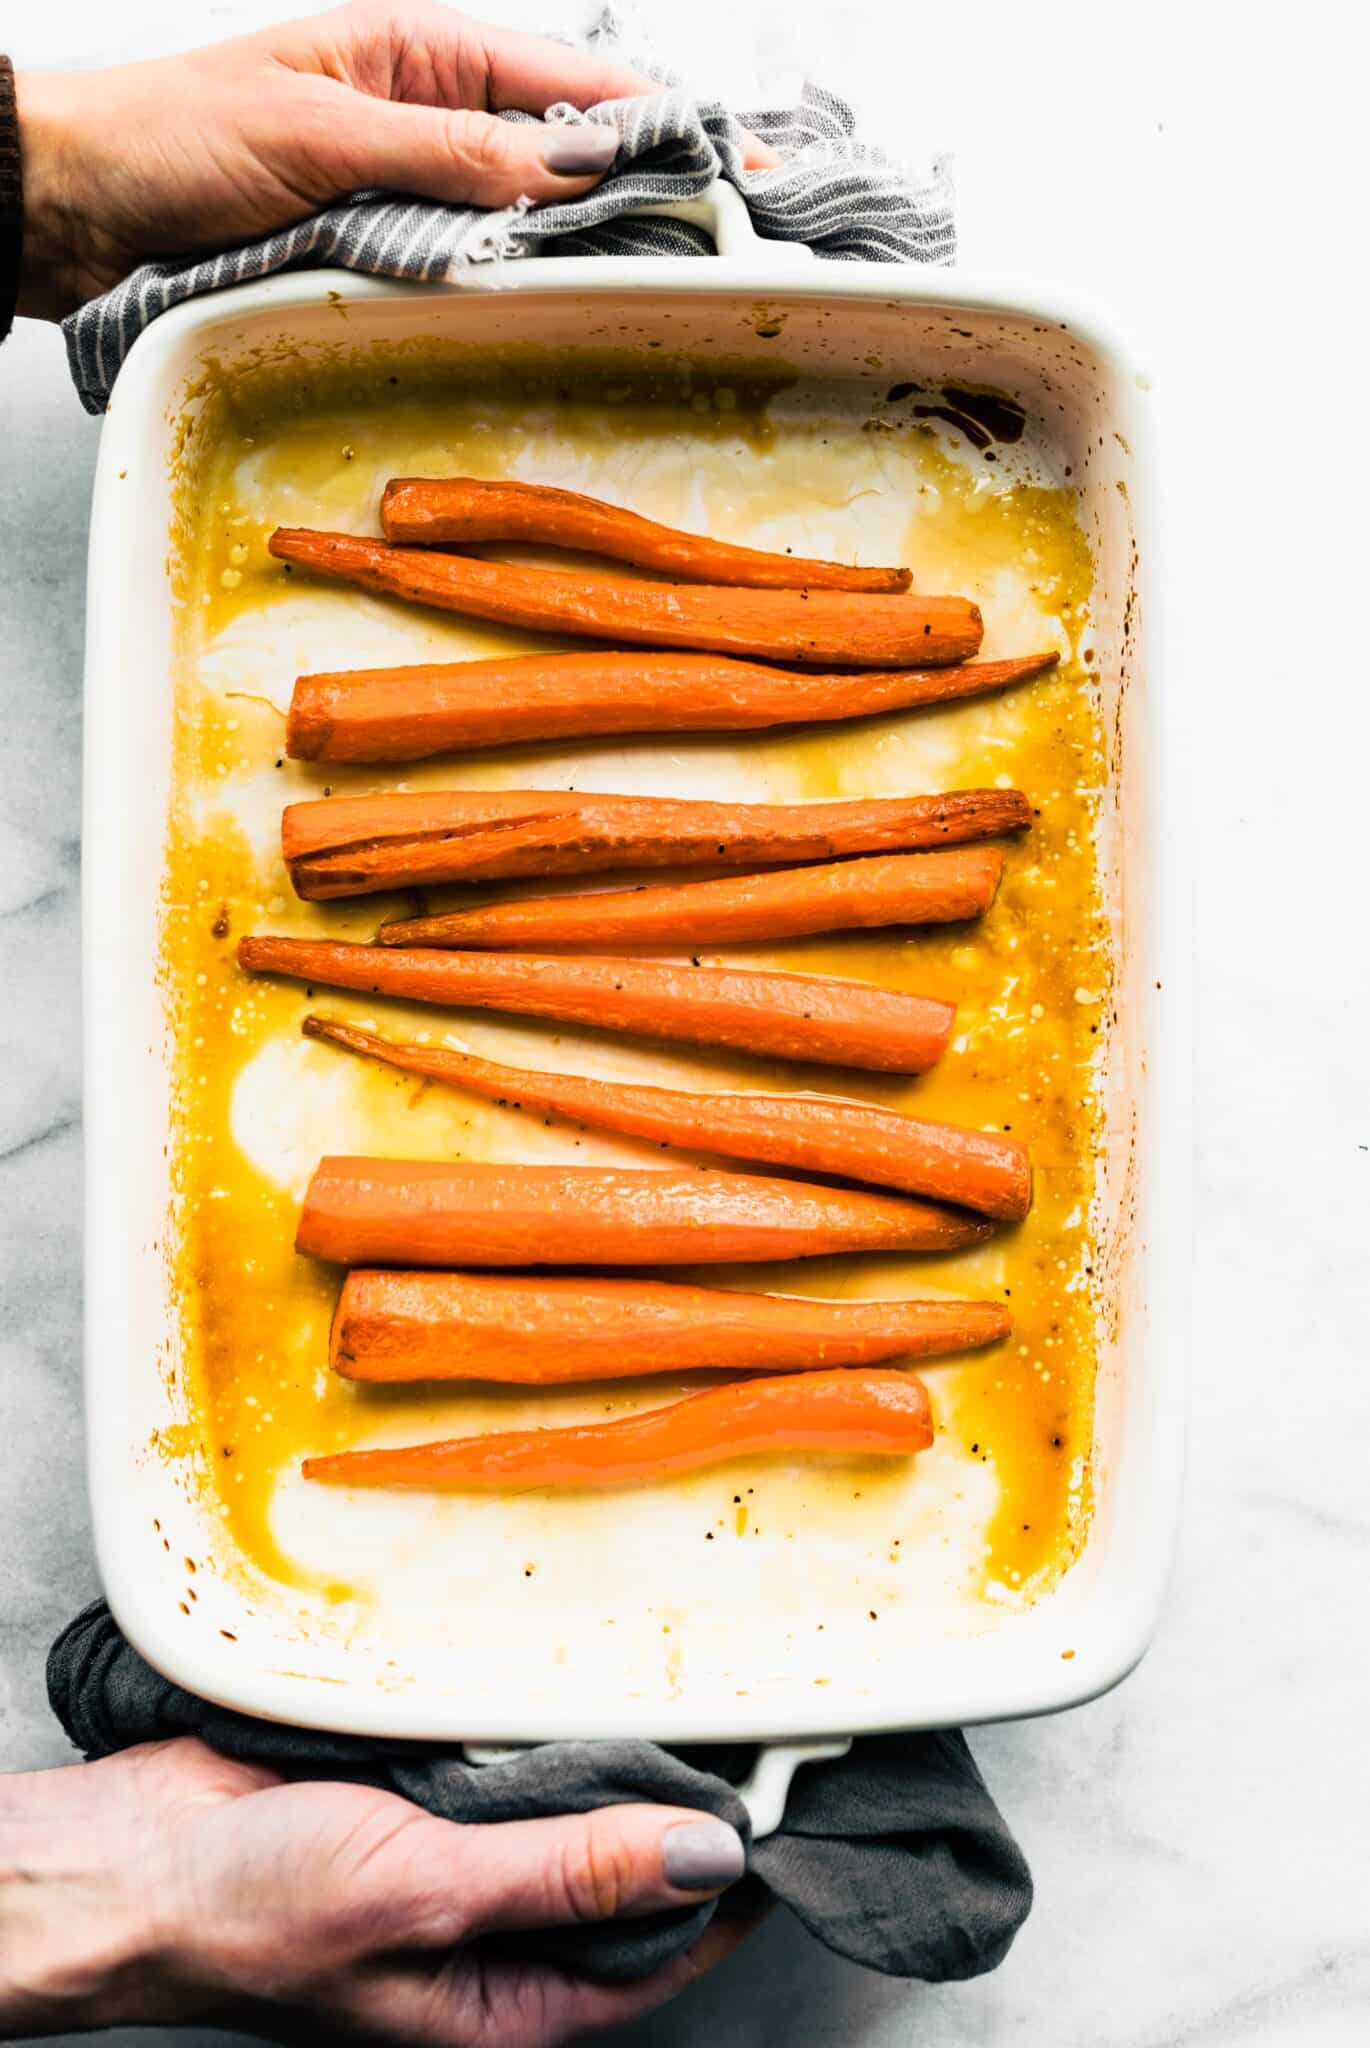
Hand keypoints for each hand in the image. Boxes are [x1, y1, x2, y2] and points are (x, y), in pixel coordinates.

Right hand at [0, 1735, 751, 2042]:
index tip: (794, 1806)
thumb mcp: (428, 1897)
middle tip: (755, 1722)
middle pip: (629, 1873)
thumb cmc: (256, 1913)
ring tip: (691, 1686)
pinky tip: (586, 1671)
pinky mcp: (434, 1787)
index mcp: (508, 1999)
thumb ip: (569, 1874)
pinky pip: (518, 1754)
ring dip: (621, 1753)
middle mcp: (500, 1932)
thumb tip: (710, 1855)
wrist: (138, 1853)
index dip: (732, 1885)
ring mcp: (469, 1854)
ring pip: (581, 1805)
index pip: (663, 1951)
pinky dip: (551, 1717)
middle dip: (685, 1808)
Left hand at [14, 0, 776, 320]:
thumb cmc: (170, 142)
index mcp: (417, 50)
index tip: (735, 163)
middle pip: (567, 145)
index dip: (656, 121)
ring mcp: (408, 183)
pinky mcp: (380, 245)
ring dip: (591, 240)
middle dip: (646, 181)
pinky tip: (567, 301)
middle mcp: (426, 113)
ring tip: (676, 270)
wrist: (71, 206)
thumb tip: (570, 166)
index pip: (568, 79)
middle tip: (735, 229)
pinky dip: (522, 280)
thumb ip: (449, 155)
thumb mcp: (320, 137)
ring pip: (529, 211)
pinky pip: (473, 261)